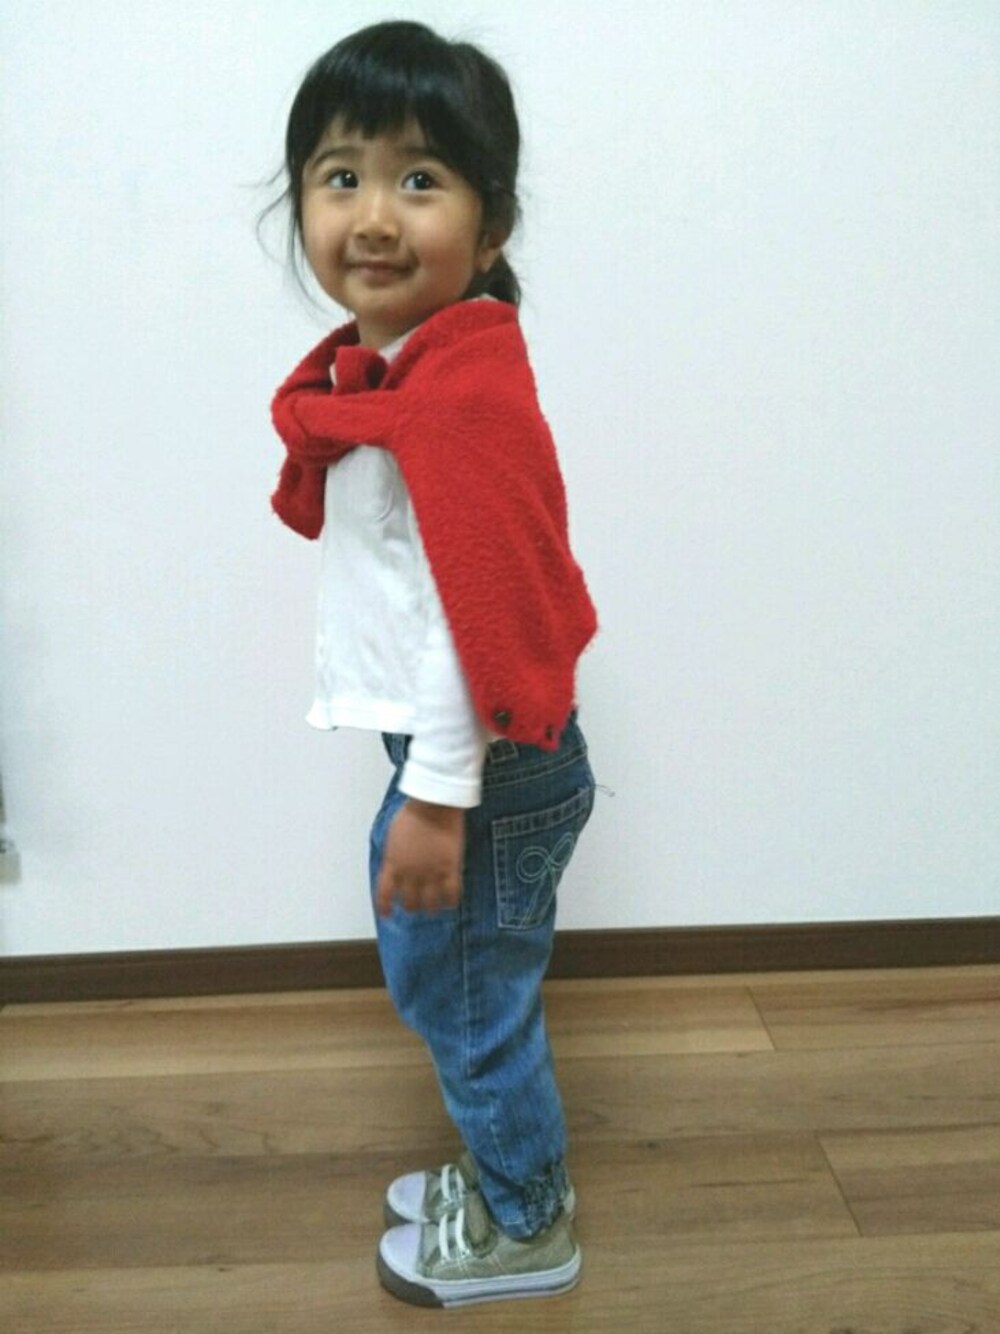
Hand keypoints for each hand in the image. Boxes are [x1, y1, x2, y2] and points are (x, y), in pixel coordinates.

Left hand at [376, 799, 465, 917]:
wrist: (433, 806)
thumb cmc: (412, 814)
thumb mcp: (392, 836)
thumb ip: (393, 856)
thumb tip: (394, 866)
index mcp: (393, 865)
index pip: (384, 894)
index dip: (385, 907)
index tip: (387, 914)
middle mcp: (410, 874)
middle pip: (410, 902)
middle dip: (412, 906)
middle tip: (416, 905)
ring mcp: (430, 873)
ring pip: (430, 904)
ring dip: (431, 908)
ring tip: (434, 907)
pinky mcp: (450, 869)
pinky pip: (451, 895)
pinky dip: (451, 902)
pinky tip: (451, 903)